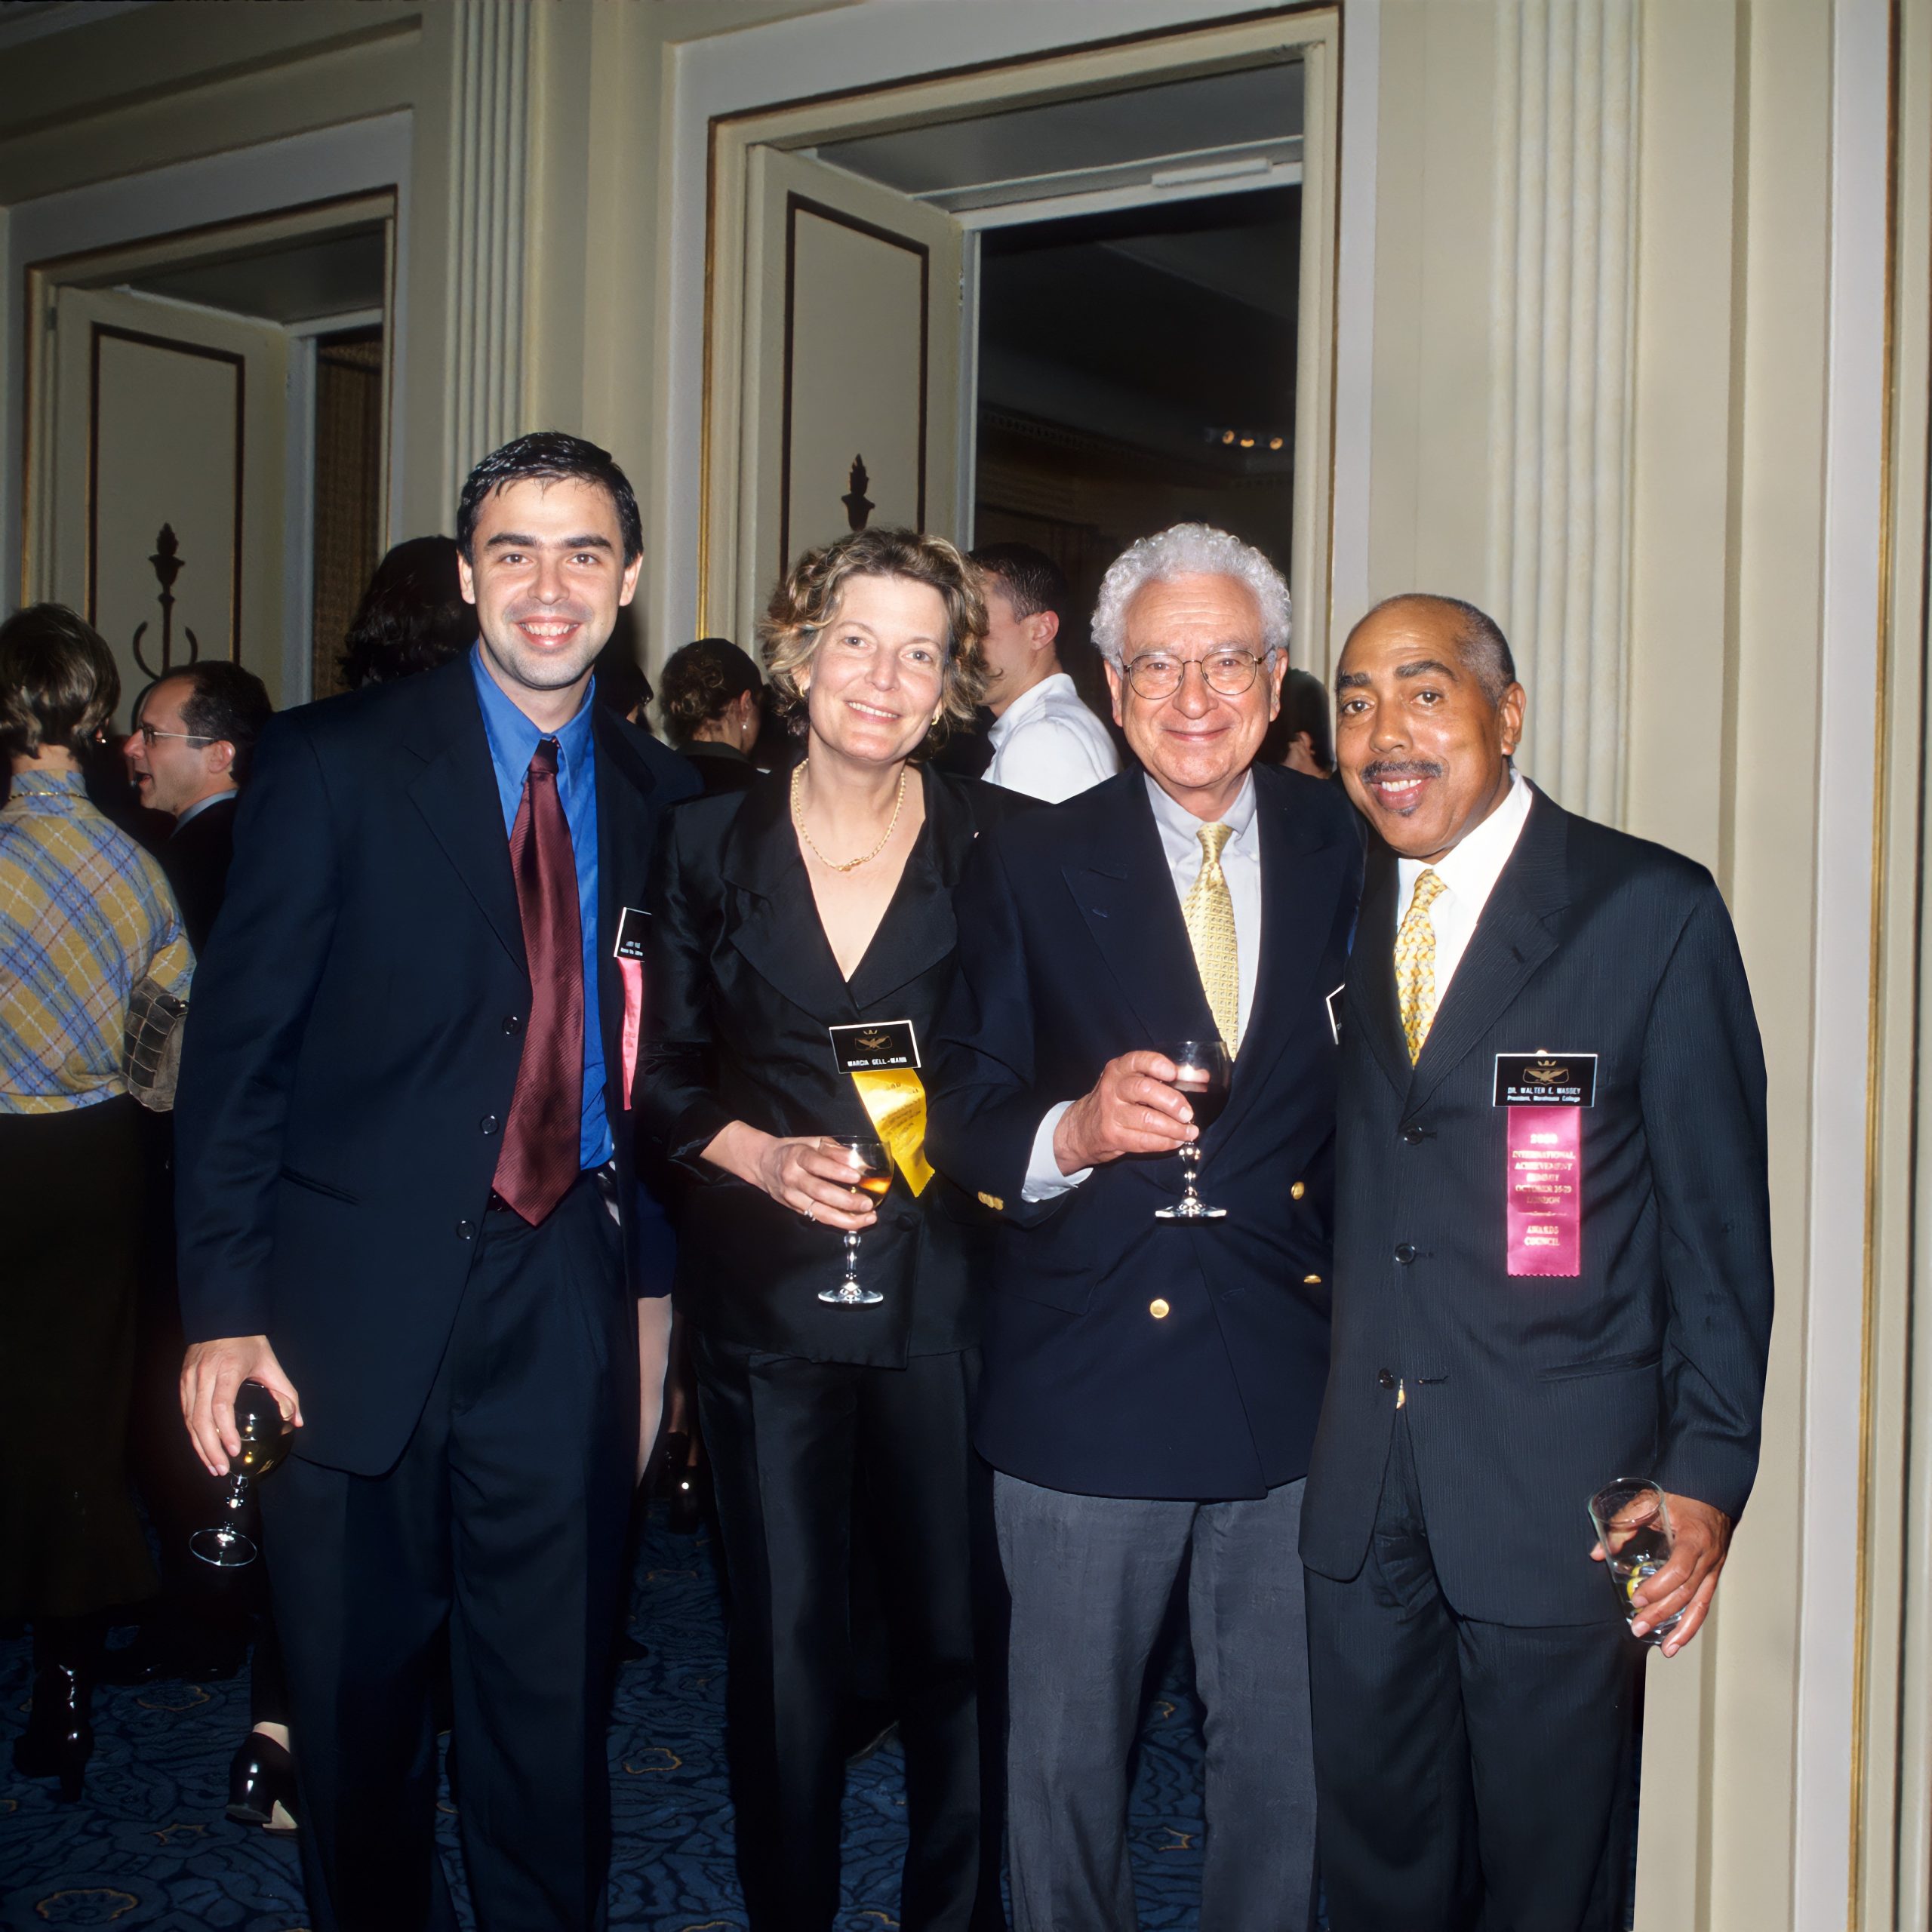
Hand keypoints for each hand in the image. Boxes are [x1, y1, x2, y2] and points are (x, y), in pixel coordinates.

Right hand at [180, 1336, 301, 1477]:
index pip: (221, 1405)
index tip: (234, 1449)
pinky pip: (185, 1413)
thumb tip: (297, 1420)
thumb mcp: (271, 1364)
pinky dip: (193, 1433)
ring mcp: (190, 1379)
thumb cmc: (249, 1342)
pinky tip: (202, 1448)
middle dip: (210, 1448)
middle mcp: (204, 1375)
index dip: (225, 1431)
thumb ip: (286, 1393)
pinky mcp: (182, 1382)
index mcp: (228, 1369)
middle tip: (221, 1469)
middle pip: (201, 1418)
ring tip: (212, 1466)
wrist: (222, 1319)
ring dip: (199, 1446)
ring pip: (189, 1419)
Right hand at [703, 1122, 878, 1231]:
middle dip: (846, 1200)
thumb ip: (835, 1150)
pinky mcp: (795, 1210)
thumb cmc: (794, 1150)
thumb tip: (859, 1162)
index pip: (816, 1164)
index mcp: (797, 1156)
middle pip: (820, 1192)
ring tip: (868, 1217)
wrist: (764, 1164)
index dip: (836, 1170)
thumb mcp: (812, 1142)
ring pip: (820, 1212)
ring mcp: (792, 1197)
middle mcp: (793, 1178)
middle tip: (868, 1204)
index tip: (856, 1176)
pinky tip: (856, 1222)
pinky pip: (819, 1218)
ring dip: (846, 1218)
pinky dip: (839, 1222)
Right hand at [1053, 1052, 1197, 1172]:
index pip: (1138, 1060)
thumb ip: (1164, 1077)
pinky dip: (1164, 1142)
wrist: (1081, 1128)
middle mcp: (1112, 1088)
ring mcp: (1110, 1113)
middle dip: (1172, 1102)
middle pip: (1145, 1090)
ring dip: (1174, 1128)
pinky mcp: (1112, 1135)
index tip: (1174, 1074)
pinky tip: (1176, 1142)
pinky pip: (1144, 1140)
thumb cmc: (1116, 1101)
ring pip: (1147, 1119)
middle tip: (1188, 1113)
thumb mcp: (1130, 1082)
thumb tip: (1201, 1076)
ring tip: (1190, 1131)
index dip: (1157, 1065)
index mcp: (1119, 1069)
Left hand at [1589, 1491, 1730, 1655]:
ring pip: (1700, 1606)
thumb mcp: (1650, 1501)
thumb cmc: (1682, 1496)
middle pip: (1687, 1594)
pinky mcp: (1713, 1576)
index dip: (1658, 1588)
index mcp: (1695, 1538)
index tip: (1637, 1598)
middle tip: (1638, 1627)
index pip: (1679, 1570)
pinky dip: (1692, 1624)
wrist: (1714, 1493)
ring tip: (1665, 1649)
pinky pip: (1704, 1604)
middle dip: (1662, 1614)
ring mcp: (1714, 1569)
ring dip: (1682, 1630)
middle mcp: (1709, 1558)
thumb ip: (1623, 1523)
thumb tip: (1597, 1553)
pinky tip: (1678, 1640)